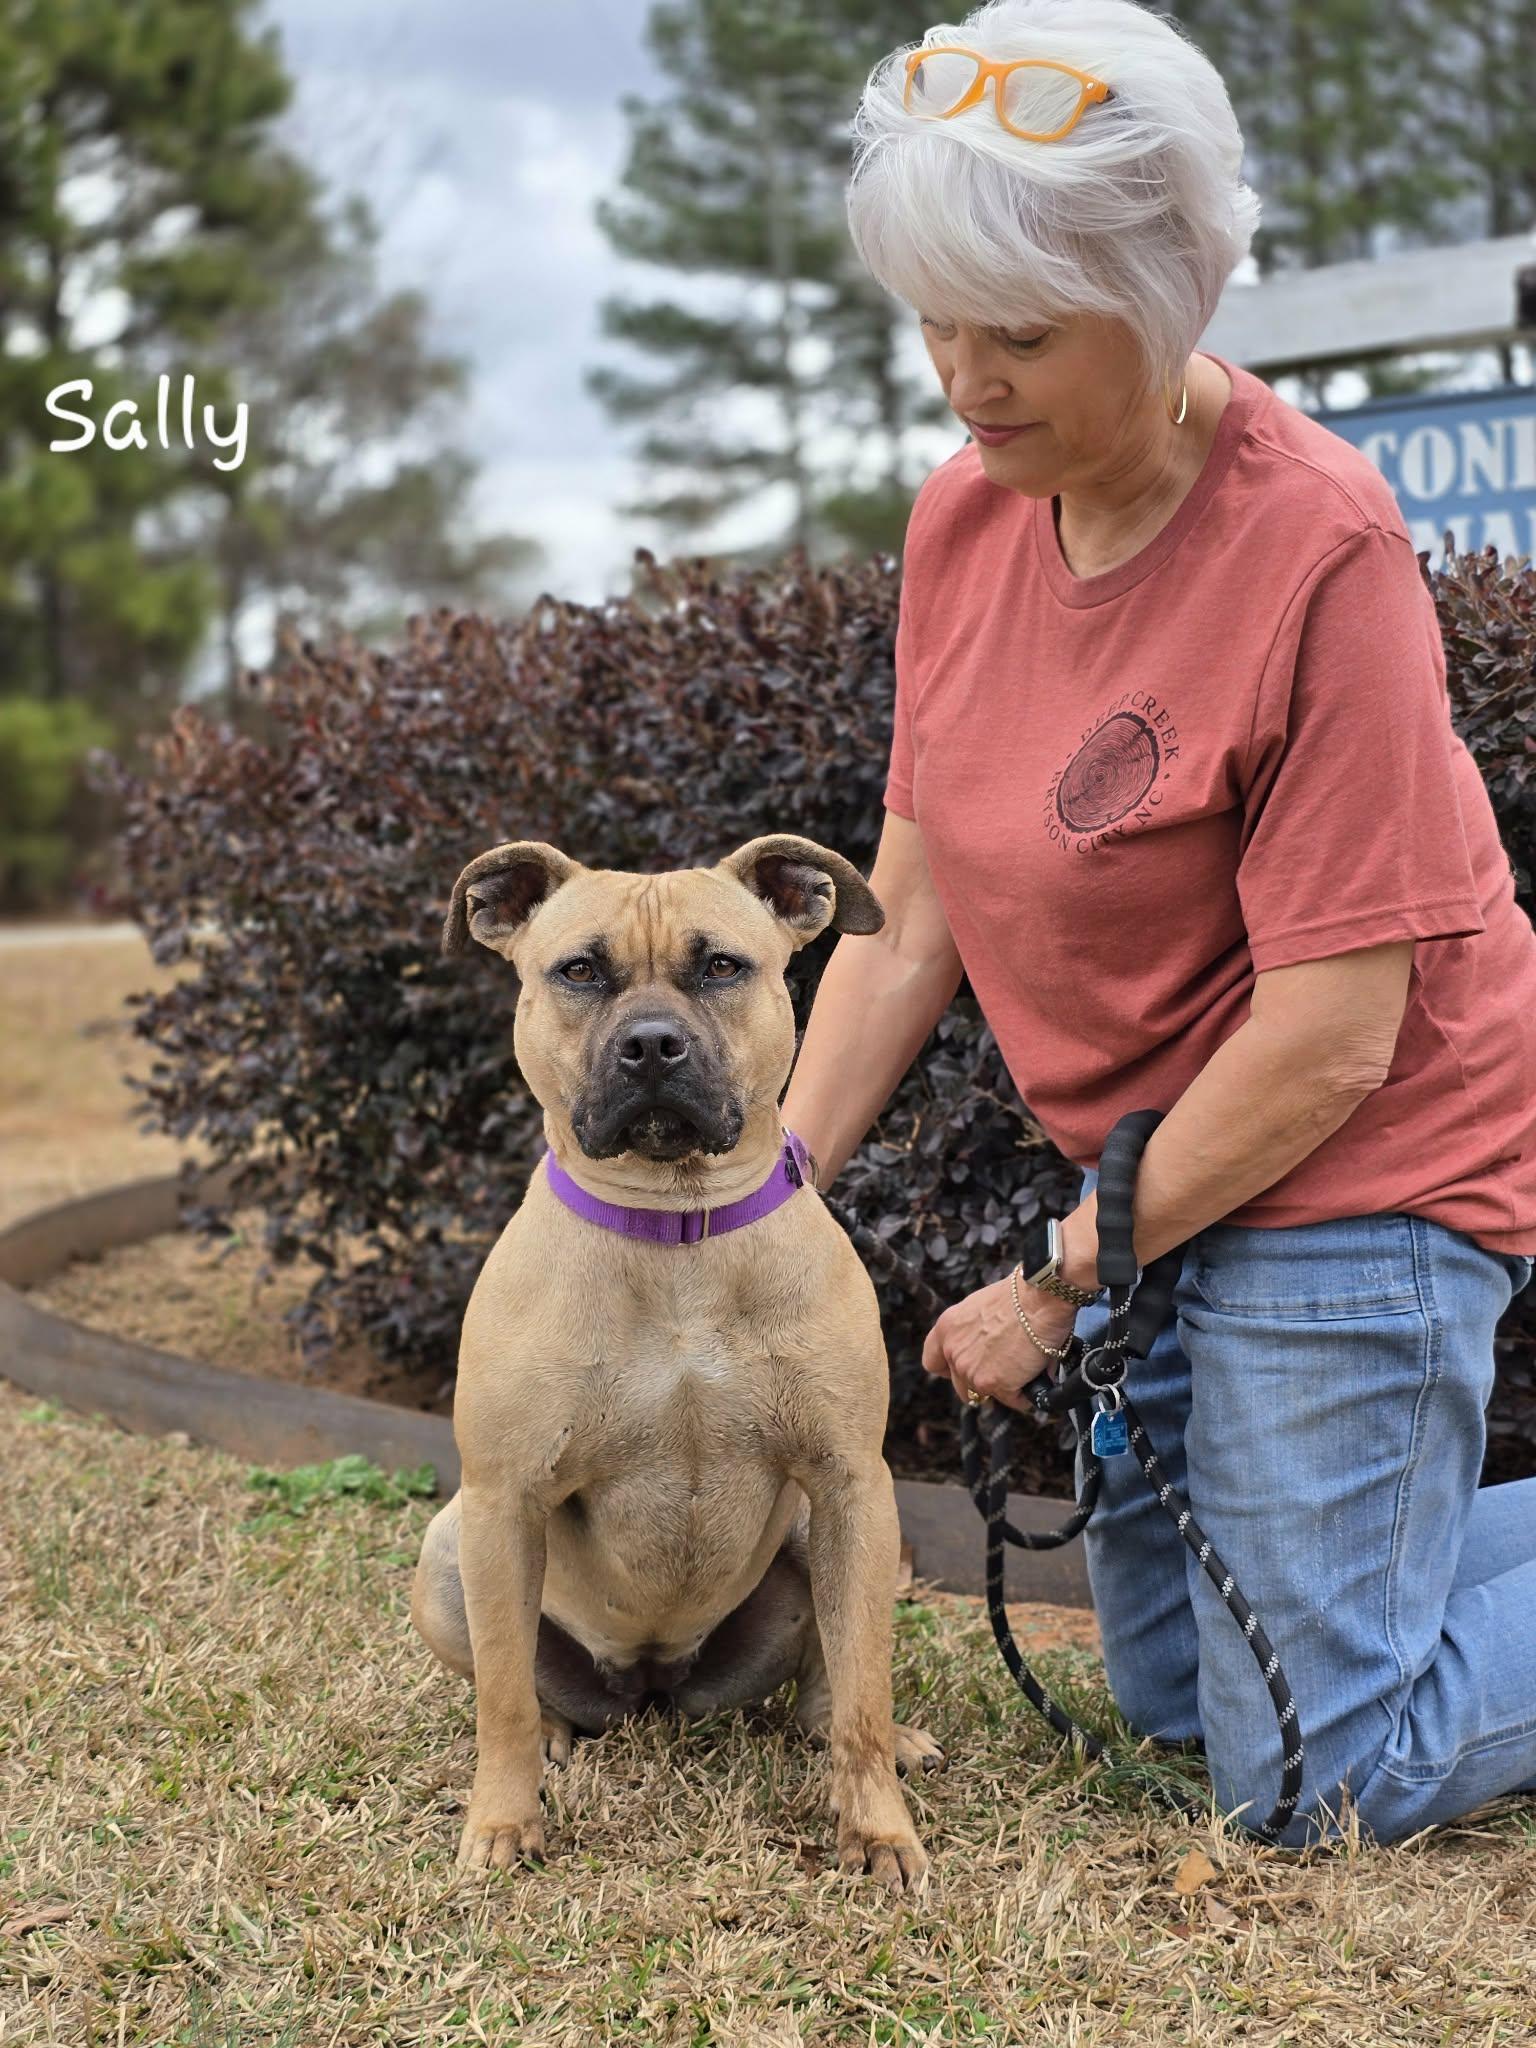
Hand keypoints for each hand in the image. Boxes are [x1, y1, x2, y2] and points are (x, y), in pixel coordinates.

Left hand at [920, 1269, 1082, 1415]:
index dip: (951, 1370)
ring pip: (987, 1394)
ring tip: (1025, 1369)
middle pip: (961, 1386)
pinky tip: (1035, 1375)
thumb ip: (972, 1331)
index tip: (966, 1369)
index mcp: (947, 1329)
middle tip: (1006, 1370)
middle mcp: (953, 1352)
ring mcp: (970, 1371)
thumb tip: (986, 1346)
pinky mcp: (992, 1384)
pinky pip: (1012, 1400)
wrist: (1039, 1301)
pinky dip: (1025, 1393)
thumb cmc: (1019, 1297)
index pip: (933, 1362)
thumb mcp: (981, 1307)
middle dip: (983, 1382)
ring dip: (1006, 1387)